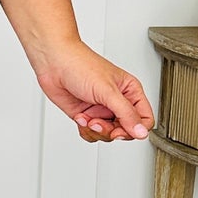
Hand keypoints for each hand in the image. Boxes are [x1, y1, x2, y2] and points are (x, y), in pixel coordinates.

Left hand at [32, 37, 155, 143]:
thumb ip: (126, 113)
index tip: (121, 131)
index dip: (135, 129)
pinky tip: (80, 117)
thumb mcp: (108, 91)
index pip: (144, 119)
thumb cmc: (80, 65)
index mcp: (130, 91)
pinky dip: (85, 130)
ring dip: (96, 130)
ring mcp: (101, 110)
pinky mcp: (87, 115)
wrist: (53, 62)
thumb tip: (141, 132)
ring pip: (108, 135)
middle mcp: (117, 102)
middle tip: (99, 123)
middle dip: (111, 130)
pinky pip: (92, 134)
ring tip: (87, 118)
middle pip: (126, 131)